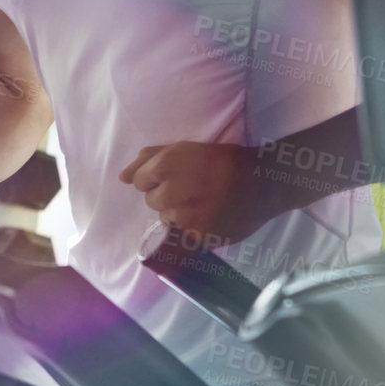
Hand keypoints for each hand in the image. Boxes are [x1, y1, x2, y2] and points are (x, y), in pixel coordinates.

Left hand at [118, 140, 269, 246]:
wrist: (262, 183)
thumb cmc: (223, 161)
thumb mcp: (186, 148)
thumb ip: (150, 158)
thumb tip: (122, 177)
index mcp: (166, 165)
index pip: (138, 180)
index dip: (155, 178)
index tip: (175, 176)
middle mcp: (171, 192)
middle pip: (151, 200)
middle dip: (166, 195)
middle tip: (191, 189)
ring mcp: (183, 217)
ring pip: (165, 218)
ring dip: (178, 212)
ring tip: (202, 202)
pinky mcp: (196, 237)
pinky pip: (181, 234)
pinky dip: (191, 227)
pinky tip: (208, 215)